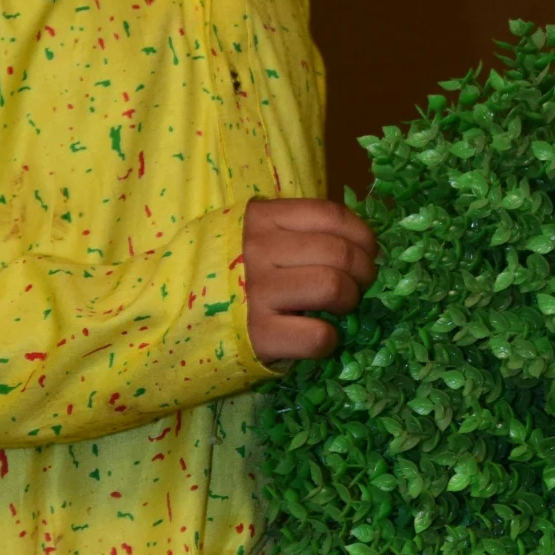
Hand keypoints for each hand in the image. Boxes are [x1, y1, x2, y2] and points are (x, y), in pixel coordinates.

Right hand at [242, 197, 377, 365]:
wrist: (186, 317)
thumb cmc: (241, 273)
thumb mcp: (263, 237)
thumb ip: (304, 232)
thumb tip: (366, 246)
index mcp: (263, 218)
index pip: (331, 215)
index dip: (363, 235)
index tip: (368, 252)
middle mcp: (258, 250)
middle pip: (339, 252)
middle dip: (363, 271)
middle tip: (358, 284)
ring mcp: (257, 292)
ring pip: (332, 287)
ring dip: (348, 301)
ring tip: (339, 308)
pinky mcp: (259, 334)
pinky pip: (317, 336)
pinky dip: (329, 340)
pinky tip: (319, 336)